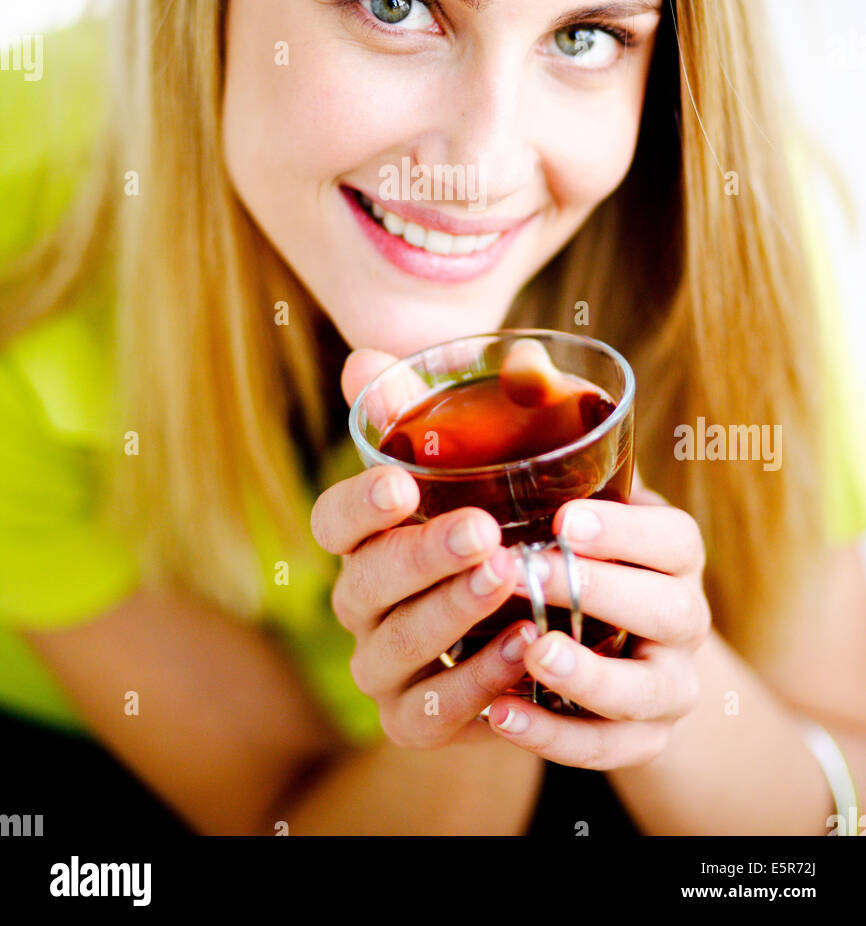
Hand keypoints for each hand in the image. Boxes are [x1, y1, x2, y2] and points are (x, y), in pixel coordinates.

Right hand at [310, 349, 539, 748]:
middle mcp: (361, 603)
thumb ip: (423, 412)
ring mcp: (385, 667)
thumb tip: (369, 358)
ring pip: (396, 647)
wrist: (555, 617)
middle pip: (365, 584)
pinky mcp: (419, 720)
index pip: (332, 521)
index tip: (402, 479)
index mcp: (364, 539)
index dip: (359, 503)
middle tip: (483, 530)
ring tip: (510, 578)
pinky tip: (526, 646)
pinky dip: (477, 680)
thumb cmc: (503, 520)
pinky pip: (435, 711)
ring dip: (452, 613)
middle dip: (420, 556)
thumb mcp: (480, 461)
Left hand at [487, 472, 712, 768]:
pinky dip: (552, 736)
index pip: (673, 540)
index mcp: (676, 558)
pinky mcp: (643, 741)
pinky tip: (501, 714)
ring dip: (586, 673)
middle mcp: (686, 621)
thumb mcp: (592, 517)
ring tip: (531, 652)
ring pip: (642, 690)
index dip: (624, 531)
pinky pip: (603, 748)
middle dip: (600, 591)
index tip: (564, 519)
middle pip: (668, 610)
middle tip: (532, 573)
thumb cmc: (589, 560)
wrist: (631, 654)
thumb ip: (570, 475)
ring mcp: (671, 688)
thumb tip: (524, 399)